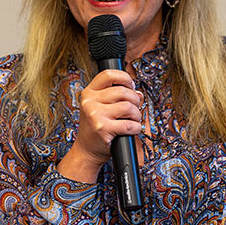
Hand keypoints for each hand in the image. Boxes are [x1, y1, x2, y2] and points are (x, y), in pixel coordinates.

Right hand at [58, 68, 142, 182]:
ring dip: (136, 115)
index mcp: (89, 93)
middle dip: (135, 100)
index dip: (124, 77)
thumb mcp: (101, 108)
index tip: (131, 85)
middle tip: (134, 108)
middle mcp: (89, 101)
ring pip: (128, 107)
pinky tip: (132, 129)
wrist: (86, 150)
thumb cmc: (96, 128)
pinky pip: (129, 124)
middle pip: (123, 91)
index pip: (108, 74)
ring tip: (132, 120)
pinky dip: (136, 128)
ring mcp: (95, 114)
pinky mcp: (102, 128)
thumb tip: (139, 94)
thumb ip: (117, 97)